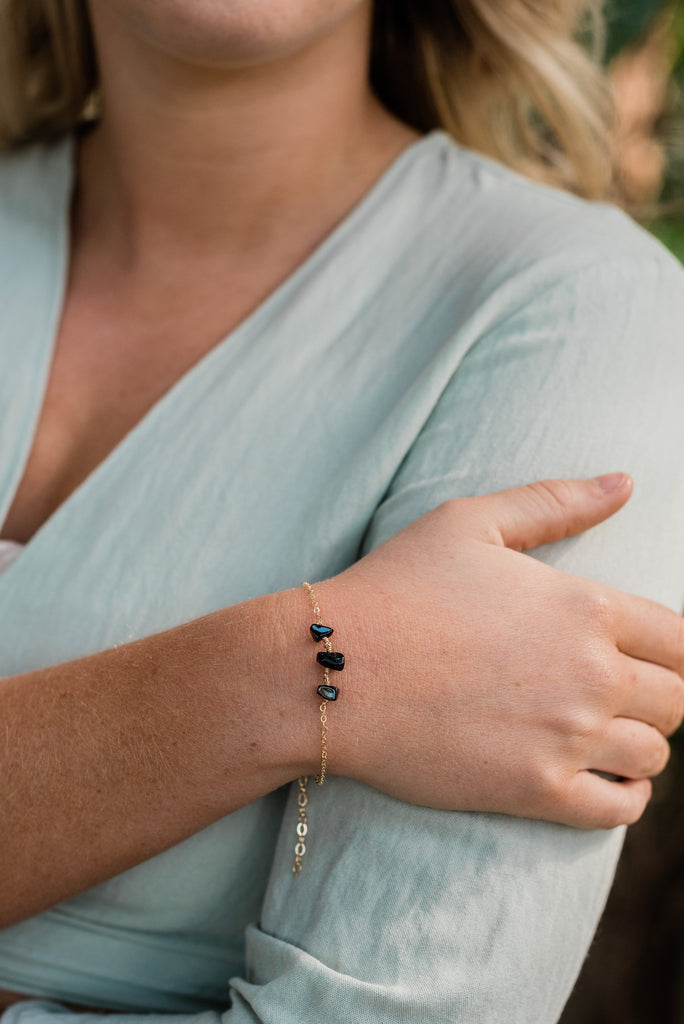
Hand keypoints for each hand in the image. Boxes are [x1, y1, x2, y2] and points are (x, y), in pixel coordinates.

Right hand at [319, 474, 683, 827]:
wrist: (332, 669)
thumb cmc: (395, 588)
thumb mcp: (469, 522)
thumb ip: (554, 502)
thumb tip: (625, 483)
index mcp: (586, 606)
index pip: (683, 640)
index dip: (675, 650)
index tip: (649, 655)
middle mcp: (592, 674)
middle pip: (677, 700)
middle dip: (658, 696)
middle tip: (616, 693)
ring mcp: (566, 738)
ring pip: (654, 756)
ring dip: (639, 744)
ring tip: (604, 733)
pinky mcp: (535, 791)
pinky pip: (619, 809)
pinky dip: (626, 797)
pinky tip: (603, 778)